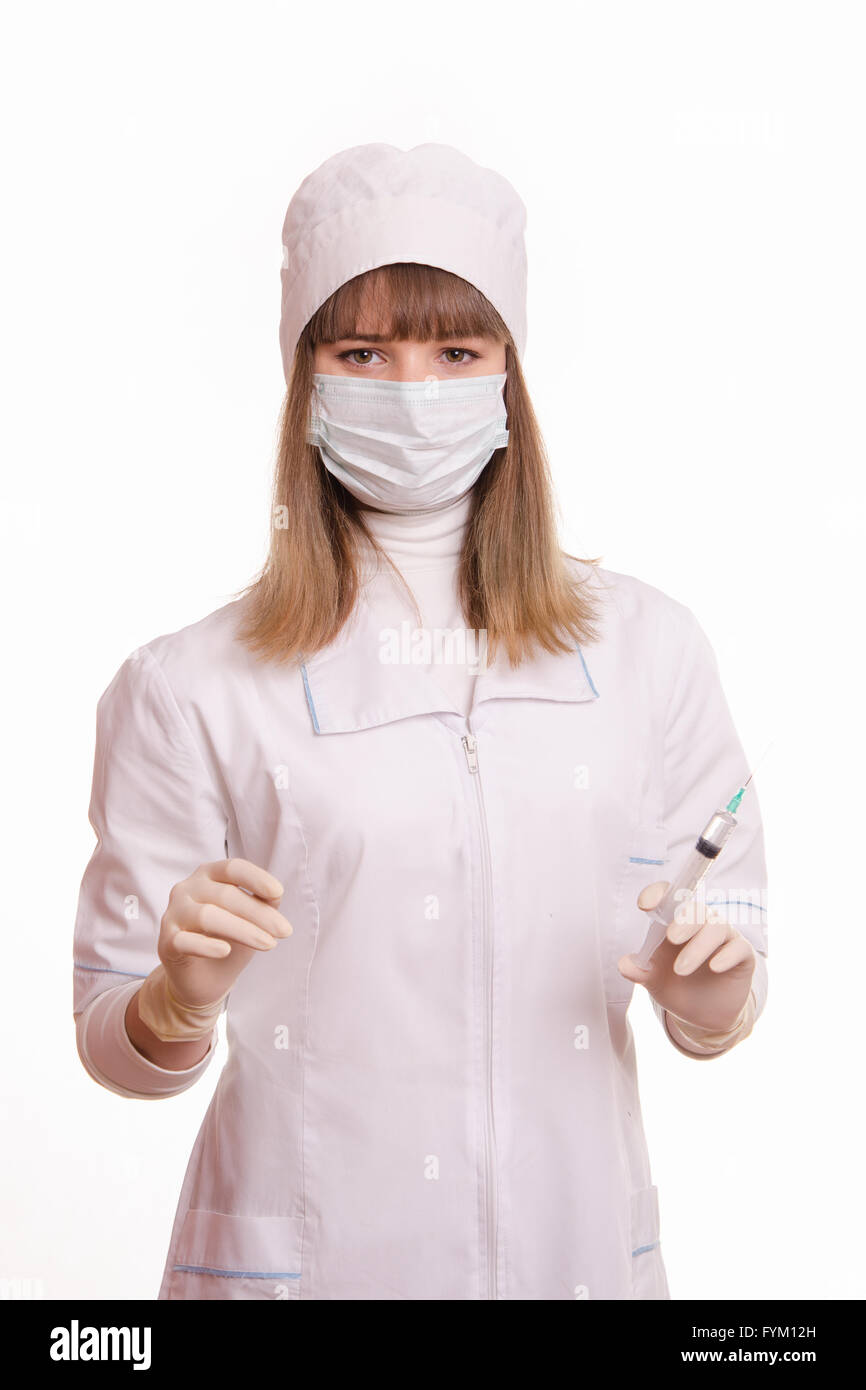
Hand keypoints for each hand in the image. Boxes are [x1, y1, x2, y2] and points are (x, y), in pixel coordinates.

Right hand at [157, 858, 292, 1009]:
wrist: (202, 980)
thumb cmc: (229, 940)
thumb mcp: (251, 919)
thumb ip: (262, 903)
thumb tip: (275, 894)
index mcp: (208, 875)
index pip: (232, 868)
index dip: (256, 878)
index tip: (278, 893)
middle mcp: (187, 889)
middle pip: (225, 894)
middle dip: (259, 914)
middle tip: (285, 931)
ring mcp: (173, 914)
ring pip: (208, 916)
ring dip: (242, 930)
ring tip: (269, 944)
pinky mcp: (166, 943)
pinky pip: (185, 941)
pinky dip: (207, 945)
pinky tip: (225, 951)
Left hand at [617, 880, 754, 1032]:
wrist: (704, 1014)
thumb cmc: (677, 985)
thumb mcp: (654, 980)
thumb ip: (640, 970)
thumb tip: (624, 965)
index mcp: (675, 921)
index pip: (669, 897)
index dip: (658, 895)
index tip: (645, 905)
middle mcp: (701, 923)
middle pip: (695, 909)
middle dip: (683, 921)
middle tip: (671, 938)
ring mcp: (723, 937)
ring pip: (716, 927)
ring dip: (698, 946)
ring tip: (682, 969)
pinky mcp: (742, 955)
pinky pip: (739, 947)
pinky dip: (727, 955)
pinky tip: (714, 967)